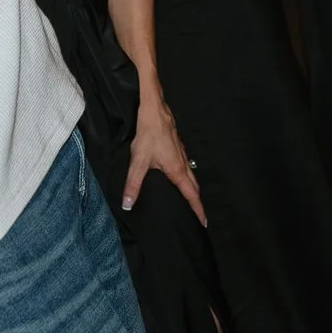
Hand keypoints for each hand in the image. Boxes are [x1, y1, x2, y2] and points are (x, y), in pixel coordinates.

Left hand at [122, 99, 205, 223]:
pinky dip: (187, 178)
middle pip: (194, 187)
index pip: (191, 195)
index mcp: (177, 170)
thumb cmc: (149, 133)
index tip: (204, 223)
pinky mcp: (177, 148)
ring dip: (192, 190)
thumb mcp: (138, 160)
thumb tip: (128, 205)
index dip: (197, 210)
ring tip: (189, 201)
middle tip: (198, 216)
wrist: (154, 110)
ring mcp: (182, 154)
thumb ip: (133, 184)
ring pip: (191, 176)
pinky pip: (186, 167)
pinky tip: (177, 178)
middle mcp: (183, 163)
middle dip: (197, 202)